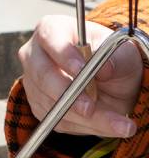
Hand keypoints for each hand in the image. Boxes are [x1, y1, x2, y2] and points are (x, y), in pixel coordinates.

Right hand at [20, 13, 140, 136]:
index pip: (50, 38)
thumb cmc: (113, 60)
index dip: (63, 54)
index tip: (82, 70)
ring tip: (121, 125)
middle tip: (91, 108)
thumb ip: (116, 58)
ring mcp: (33, 82)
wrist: (111, 83)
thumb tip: (103, 69)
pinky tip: (108, 124)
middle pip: (43, 75)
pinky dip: (85, 126)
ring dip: (86, 118)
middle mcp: (35, 55)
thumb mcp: (123, 54)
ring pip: (52, 103)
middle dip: (68, 94)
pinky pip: (57, 121)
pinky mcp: (39, 105)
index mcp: (53, 30)